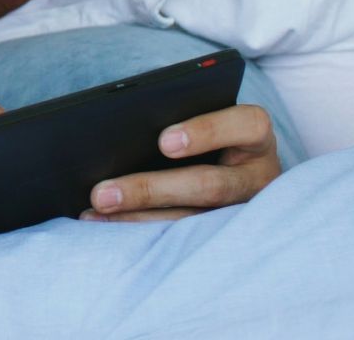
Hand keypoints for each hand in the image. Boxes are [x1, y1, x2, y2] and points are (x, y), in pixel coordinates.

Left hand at [82, 103, 279, 221]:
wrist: (236, 162)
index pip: (246, 125)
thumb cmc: (208, 128)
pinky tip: (104, 222)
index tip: (163, 142)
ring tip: (95, 213)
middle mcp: (258, 175)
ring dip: (138, 218)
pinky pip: (182, 238)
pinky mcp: (226, 233)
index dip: (205, 132)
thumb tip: (117, 126)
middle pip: (210, 185)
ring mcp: (246, 210)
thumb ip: (177, 115)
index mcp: (254, 133)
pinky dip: (140, 229)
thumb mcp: (205, 114)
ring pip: (194, 221)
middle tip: (101, 194)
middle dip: (150, 190)